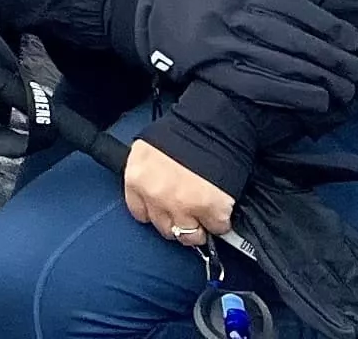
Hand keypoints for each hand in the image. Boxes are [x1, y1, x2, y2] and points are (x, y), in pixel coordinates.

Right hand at [110, 0, 357, 113]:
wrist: (146, 15)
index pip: (295, 7)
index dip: (328, 24)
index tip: (352, 39)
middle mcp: (234, 17)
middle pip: (293, 38)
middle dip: (330, 56)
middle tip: (356, 69)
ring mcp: (224, 46)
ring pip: (281, 64)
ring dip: (318, 79)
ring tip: (344, 90)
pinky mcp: (215, 72)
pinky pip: (258, 86)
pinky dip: (290, 95)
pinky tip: (315, 101)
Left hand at [119, 137, 236, 250]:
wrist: (214, 123)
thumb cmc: (184, 131)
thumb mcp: (151, 151)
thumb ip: (150, 175)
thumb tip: (156, 195)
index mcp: (137, 178)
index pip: (140, 212)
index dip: (156, 211)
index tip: (165, 210)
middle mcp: (155, 195)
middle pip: (164, 227)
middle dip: (177, 220)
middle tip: (188, 210)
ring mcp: (182, 206)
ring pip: (189, 235)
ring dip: (198, 226)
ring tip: (205, 213)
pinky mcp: (210, 211)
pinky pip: (217, 228)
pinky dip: (221, 221)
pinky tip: (220, 206)